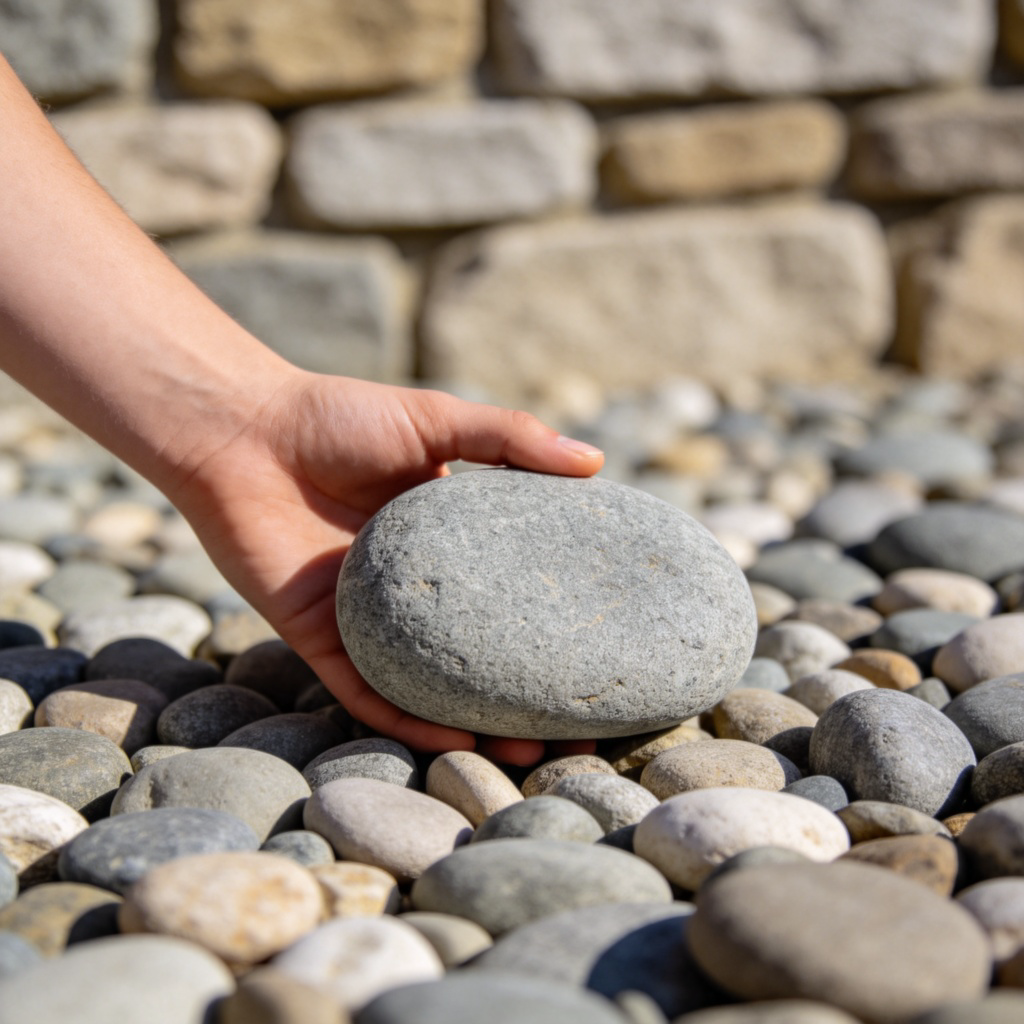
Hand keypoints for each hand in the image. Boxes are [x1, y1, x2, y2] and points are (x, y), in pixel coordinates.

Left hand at [169, 369, 603, 763]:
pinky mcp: (320, 640)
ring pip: (428, 688)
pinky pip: (367, 694)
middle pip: (475, 652)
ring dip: (477, 725)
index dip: (554, 623)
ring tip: (530, 754)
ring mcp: (367, 620)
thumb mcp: (436, 420)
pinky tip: (456, 743)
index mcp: (443, 541)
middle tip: (577, 725)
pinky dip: (409, 722)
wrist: (242, 432)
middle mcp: (411, 589)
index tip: (602, 651)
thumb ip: (510, 439)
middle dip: (522, 693)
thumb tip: (595, 461)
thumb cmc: (339, 417)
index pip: (509, 591)